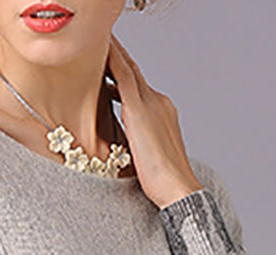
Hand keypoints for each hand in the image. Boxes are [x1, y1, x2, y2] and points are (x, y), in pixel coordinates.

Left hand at [105, 35, 203, 208]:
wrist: (177, 188)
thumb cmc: (163, 182)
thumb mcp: (147, 156)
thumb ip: (135, 143)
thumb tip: (122, 147)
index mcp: (162, 113)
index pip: (140, 89)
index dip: (126, 77)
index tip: (111, 69)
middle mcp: (159, 102)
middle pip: (135, 74)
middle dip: (119, 60)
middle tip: (103, 47)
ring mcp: (151, 104)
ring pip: (128, 71)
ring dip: (114, 56)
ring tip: (98, 47)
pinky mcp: (139, 111)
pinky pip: (123, 78)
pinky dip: (113, 63)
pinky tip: (101, 53)